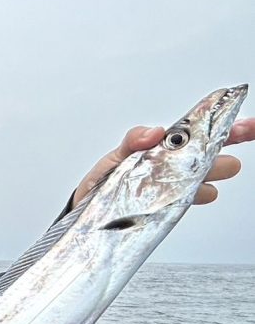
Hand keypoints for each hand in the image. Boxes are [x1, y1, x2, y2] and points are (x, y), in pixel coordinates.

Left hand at [73, 117, 254, 207]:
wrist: (84, 215)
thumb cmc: (99, 184)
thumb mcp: (111, 160)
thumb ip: (131, 143)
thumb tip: (154, 132)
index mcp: (156, 150)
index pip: (191, 131)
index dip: (216, 120)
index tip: (236, 108)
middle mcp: (166, 167)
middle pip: (202, 150)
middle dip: (226, 140)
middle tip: (246, 130)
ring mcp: (167, 186)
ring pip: (198, 173)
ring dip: (215, 169)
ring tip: (230, 166)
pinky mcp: (164, 207)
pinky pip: (185, 198)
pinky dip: (197, 194)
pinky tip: (209, 192)